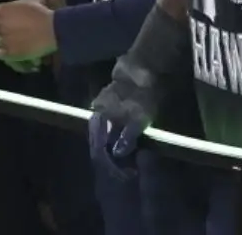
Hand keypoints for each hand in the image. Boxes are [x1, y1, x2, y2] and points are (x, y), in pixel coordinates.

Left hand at [0, 0, 57, 61]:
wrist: (52, 30)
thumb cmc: (41, 12)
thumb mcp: (28, 0)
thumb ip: (14, 3)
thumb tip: (3, 3)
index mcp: (2, 10)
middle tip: (3, 26)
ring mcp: (2, 40)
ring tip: (7, 38)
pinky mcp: (8, 53)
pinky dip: (2, 51)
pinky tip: (10, 48)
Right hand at [89, 59, 161, 181]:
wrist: (145, 67)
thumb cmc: (141, 94)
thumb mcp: (138, 119)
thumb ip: (127, 138)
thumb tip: (117, 153)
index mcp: (99, 119)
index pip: (99, 151)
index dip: (112, 166)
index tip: (128, 174)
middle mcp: (96, 115)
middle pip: (100, 146)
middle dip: (113, 161)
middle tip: (130, 169)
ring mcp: (102, 109)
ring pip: (105, 138)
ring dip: (116, 151)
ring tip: (131, 159)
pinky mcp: (111, 105)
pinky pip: (111, 129)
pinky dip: (119, 139)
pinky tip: (130, 144)